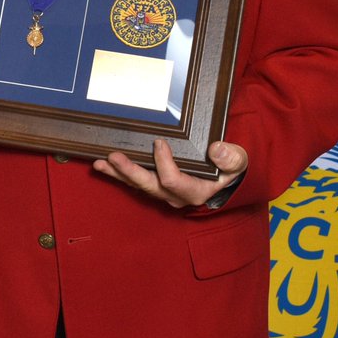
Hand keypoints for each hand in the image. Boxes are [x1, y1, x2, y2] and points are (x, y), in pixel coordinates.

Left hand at [93, 138, 247, 209]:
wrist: (226, 183)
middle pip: (148, 185)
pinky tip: (103, 165)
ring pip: (137, 184)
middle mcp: (175, 195)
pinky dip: (118, 173)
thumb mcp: (238, 165)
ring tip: (99, 163)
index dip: (164, 163)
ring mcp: (163, 192)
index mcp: (195, 191)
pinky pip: (134, 181)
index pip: (173, 181)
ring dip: (118, 173)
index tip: (159, 142)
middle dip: (130, 171)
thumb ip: (232, 158)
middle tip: (113, 157)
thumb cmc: (230, 172)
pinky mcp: (155, 186)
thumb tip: (216, 149)